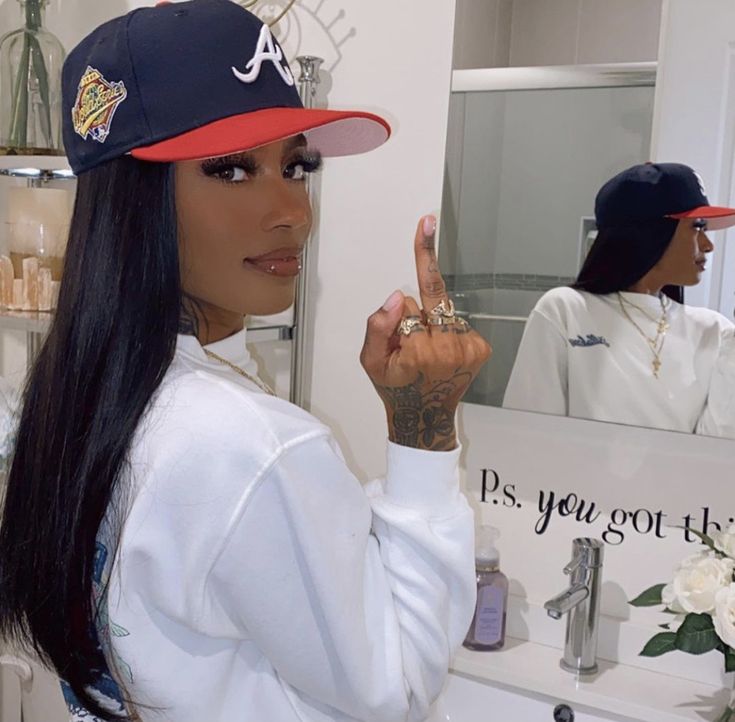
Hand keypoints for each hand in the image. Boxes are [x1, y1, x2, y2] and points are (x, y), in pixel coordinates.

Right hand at [360, 215, 491, 450]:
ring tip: (425, 355)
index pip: (411, 302)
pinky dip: (445, 331)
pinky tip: (440, 353)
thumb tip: (399, 296)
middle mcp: (452, 346)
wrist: (425, 418)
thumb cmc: (396, 389)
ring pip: (443, 311)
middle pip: (430, 301)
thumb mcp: (371, 362)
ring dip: (431, 323)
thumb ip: (378, 327)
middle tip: (417, 296)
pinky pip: (456, 322)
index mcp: (422, 351)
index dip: (413, 277)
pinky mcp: (480, 348)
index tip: (427, 223)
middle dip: (416, 310)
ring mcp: (470, 348)